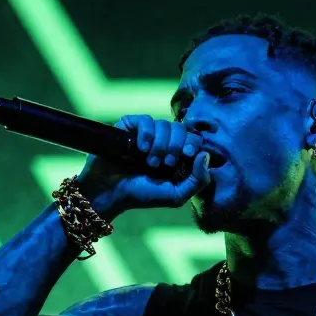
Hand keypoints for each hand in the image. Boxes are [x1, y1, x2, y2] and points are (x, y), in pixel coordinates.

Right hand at [75, 115, 211, 218]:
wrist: (110, 192)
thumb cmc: (141, 195)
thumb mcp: (175, 195)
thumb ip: (197, 181)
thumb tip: (205, 155)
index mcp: (176, 156)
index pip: (193, 139)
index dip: (193, 142)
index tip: (187, 154)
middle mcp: (162, 142)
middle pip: (180, 128)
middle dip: (176, 145)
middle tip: (165, 163)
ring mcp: (145, 133)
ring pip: (164, 124)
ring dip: (160, 144)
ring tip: (149, 162)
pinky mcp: (129, 126)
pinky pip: (145, 120)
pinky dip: (146, 134)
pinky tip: (140, 149)